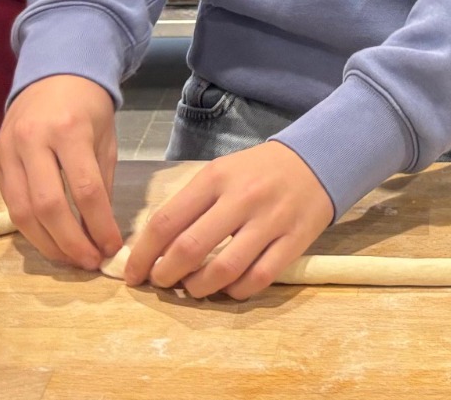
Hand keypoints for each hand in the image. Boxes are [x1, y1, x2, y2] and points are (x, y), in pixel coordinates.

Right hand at [0, 74, 120, 269]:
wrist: (53, 72)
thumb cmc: (87, 106)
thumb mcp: (106, 138)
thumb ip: (103, 183)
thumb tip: (102, 231)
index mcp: (69, 130)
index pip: (85, 190)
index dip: (99, 225)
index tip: (112, 248)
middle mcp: (33, 140)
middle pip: (48, 206)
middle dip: (70, 243)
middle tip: (89, 262)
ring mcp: (8, 151)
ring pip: (22, 212)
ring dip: (47, 244)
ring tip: (70, 259)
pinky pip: (10, 203)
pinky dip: (30, 228)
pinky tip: (50, 240)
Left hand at [122, 140, 333, 300]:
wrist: (316, 160)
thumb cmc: (258, 171)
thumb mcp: (221, 172)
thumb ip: (191, 205)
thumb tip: (155, 248)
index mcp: (216, 178)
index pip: (167, 220)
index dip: (144, 253)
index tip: (134, 273)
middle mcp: (242, 198)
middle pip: (190, 248)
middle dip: (166, 275)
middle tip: (162, 282)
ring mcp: (270, 221)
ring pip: (224, 269)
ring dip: (198, 288)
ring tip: (192, 288)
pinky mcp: (295, 240)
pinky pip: (258, 278)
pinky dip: (236, 291)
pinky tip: (228, 288)